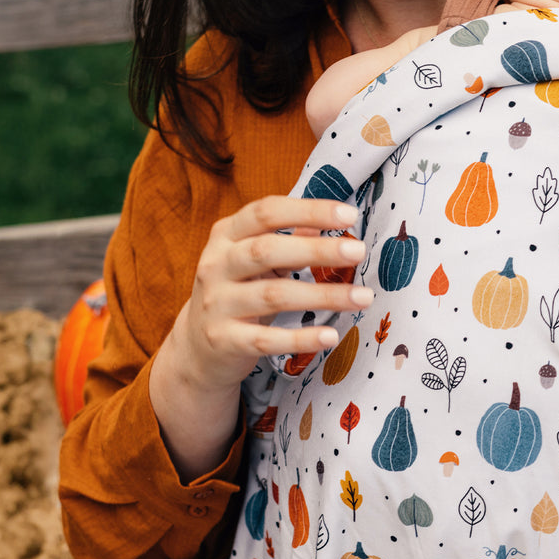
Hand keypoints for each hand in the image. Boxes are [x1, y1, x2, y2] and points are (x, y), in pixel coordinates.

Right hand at [150, 195, 371, 479]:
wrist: (195, 348)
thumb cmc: (238, 290)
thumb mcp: (256, 257)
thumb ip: (290, 236)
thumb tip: (335, 217)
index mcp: (226, 234)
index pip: (266, 212)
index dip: (309, 210)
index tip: (350, 215)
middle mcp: (216, 265)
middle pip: (268, 250)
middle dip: (317, 250)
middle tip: (359, 251)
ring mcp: (217, 303)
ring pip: (273, 295)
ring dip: (323, 295)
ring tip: (363, 297)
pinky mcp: (223, 340)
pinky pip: (266, 339)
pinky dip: (300, 338)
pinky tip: (331, 336)